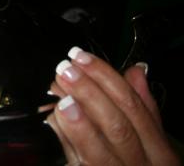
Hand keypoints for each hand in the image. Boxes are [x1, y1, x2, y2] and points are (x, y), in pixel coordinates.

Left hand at [47, 48, 179, 164]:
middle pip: (117, 126)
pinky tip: (54, 122)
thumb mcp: (152, 142)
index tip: (82, 57)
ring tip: (61, 97)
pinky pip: (78, 163)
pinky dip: (65, 141)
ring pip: (98, 151)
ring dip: (77, 121)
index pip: (134, 106)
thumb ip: (143, 108)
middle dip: (90, 94)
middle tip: (66, 70)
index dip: (106, 78)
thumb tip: (135, 70)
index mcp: (160, 151)